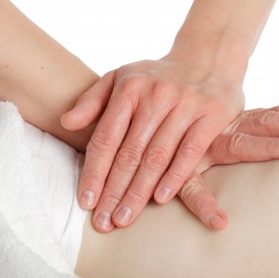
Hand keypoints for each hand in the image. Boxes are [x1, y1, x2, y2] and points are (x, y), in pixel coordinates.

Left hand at [61, 57, 243, 232]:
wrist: (209, 55)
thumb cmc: (158, 75)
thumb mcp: (122, 77)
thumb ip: (92, 100)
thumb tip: (66, 122)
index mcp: (130, 87)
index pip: (106, 137)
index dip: (95, 172)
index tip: (86, 202)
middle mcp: (157, 95)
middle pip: (129, 153)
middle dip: (114, 191)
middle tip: (103, 222)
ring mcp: (185, 105)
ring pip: (157, 157)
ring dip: (139, 192)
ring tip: (125, 217)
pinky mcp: (211, 115)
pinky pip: (189, 152)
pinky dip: (174, 178)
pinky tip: (160, 199)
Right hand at [178, 102, 278, 229]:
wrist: (121, 109)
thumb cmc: (169, 121)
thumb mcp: (206, 126)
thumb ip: (237, 130)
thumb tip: (275, 133)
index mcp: (236, 119)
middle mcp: (225, 127)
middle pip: (275, 121)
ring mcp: (205, 144)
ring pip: (243, 145)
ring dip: (272, 147)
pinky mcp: (178, 169)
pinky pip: (192, 189)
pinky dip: (205, 206)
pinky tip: (221, 223)